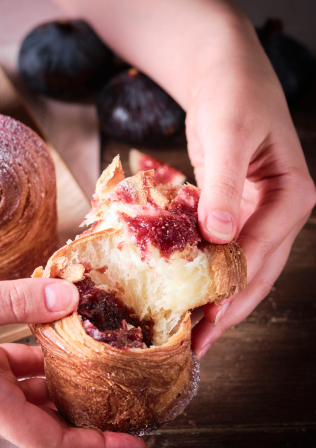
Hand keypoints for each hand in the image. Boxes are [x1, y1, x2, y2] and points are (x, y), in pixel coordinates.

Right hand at [0, 278, 144, 447]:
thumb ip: (9, 301)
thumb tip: (67, 297)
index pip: (49, 440)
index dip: (94, 445)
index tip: (134, 442)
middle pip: (49, 421)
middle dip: (90, 415)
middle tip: (129, 396)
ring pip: (35, 392)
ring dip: (68, 383)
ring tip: (103, 364)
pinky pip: (16, 369)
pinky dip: (40, 359)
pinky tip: (58, 337)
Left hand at [54, 0, 314, 356]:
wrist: (222, 73)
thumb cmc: (230, 96)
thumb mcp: (228, 134)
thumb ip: (226, 186)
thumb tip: (222, 237)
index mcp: (291, 196)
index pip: (261, 257)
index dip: (233, 293)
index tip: (206, 324)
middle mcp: (280, 210)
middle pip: (255, 271)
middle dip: (227, 308)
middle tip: (197, 344)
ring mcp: (258, 211)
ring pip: (240, 266)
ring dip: (217, 297)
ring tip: (192, 329)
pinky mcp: (234, 208)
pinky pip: (224, 248)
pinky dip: (207, 271)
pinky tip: (187, 288)